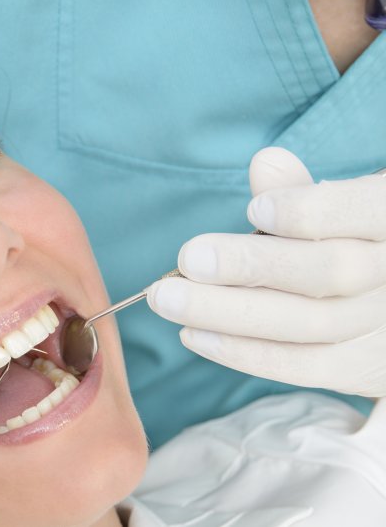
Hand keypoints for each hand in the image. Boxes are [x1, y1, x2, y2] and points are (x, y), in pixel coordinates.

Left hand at [146, 147, 385, 396]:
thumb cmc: (356, 241)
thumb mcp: (341, 207)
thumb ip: (303, 190)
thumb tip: (266, 163)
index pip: (366, 212)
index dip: (309, 213)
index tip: (253, 210)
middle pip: (329, 273)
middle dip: (252, 266)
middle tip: (188, 259)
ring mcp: (385, 327)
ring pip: (309, 325)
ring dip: (229, 313)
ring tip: (169, 298)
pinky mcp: (364, 370)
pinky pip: (303, 367)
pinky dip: (244, 353)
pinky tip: (193, 335)